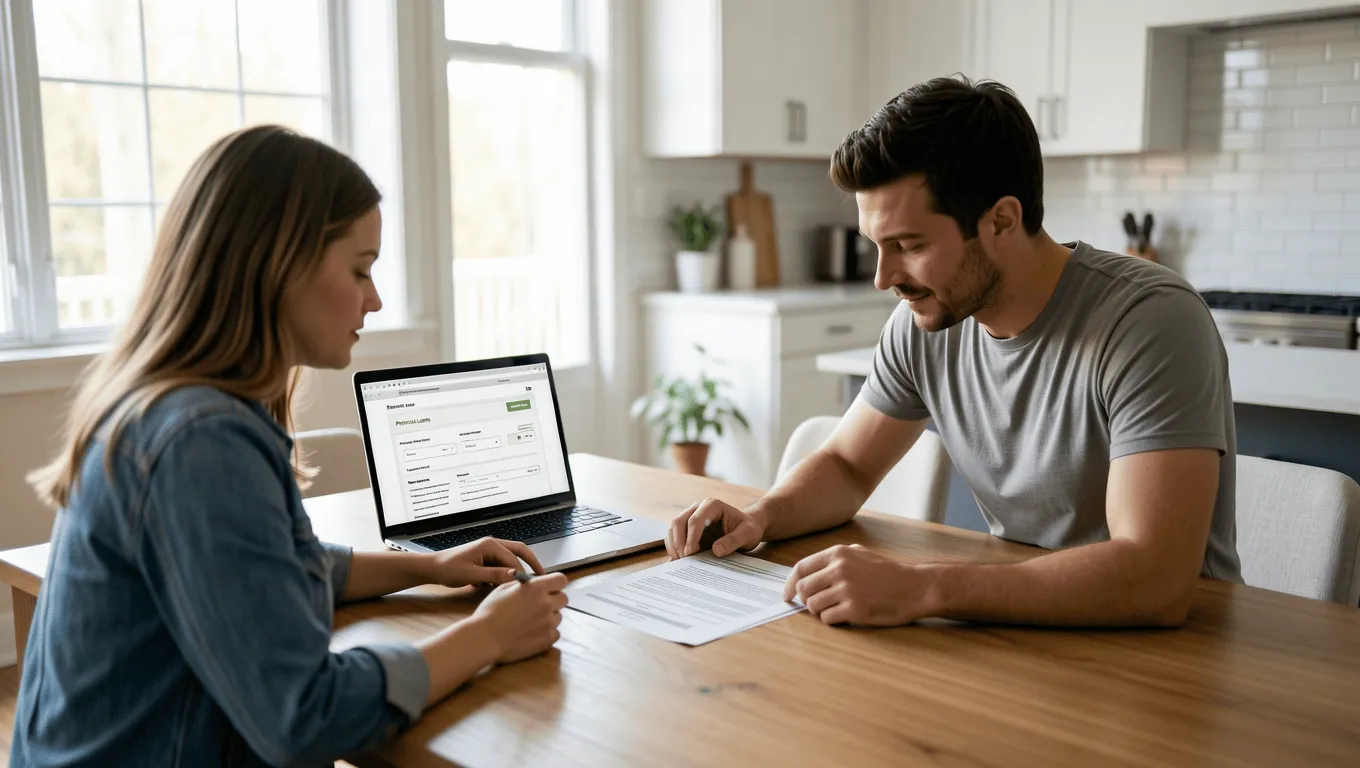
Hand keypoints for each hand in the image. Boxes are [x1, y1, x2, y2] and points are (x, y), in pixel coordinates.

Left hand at [427, 537, 544, 587]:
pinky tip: (495, 587)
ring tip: (517, 587)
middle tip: (543, 577)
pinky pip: (501, 565)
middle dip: (531, 564)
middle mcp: (492, 544)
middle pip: (519, 552)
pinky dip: (502, 575)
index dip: (522, 574)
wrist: (431, 568)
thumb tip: (515, 576)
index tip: (529, 588)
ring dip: (514, 572)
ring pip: (510, 560)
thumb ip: (494, 575)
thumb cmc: (448, 570)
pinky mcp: (485, 558)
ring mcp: (489, 550)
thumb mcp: (472, 575)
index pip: (514, 560)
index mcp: (491, 545)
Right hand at [471, 572, 569, 663]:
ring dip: (549, 617)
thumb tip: (535, 583)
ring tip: (530, 622)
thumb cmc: (489, 613)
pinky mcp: (547, 640)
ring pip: (558, 617)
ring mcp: (548, 623)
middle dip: (554, 600)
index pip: (561, 580)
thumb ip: (524, 584)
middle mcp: (546, 604)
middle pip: (564, 599)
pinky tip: (531, 633)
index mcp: (536, 588)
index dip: (555, 583)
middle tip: (540, 605)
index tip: (550, 587)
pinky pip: (555, 633)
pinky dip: (546, 633)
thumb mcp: (504, 589)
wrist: (484, 639)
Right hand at [666, 497, 764, 559]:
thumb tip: (716, 550)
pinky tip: (680, 560)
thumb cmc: (747, 529)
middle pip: (679, 522)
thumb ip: (734, 541)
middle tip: (684, 561)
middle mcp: (698, 508)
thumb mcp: (748, 534)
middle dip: (679, 542)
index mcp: (712, 505)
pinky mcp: (687, 527)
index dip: (691, 537)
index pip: (695, 519)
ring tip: (682, 562)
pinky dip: (674, 548)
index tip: (691, 554)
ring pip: (673, 528)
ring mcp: (690, 516)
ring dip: (674, 546)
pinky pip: (674, 536)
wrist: (745, 529)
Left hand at [783, 544, 938, 625]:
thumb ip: (834, 559)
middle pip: (804, 589)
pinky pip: (828, 619)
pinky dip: (832, 620)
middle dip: (806, 600)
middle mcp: (839, 570)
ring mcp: (846, 590)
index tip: (787, 595)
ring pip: (813, 606)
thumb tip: (807, 573)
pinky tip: (844, 616)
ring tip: (835, 609)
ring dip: (820, 611)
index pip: (801, 568)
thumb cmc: (887, 572)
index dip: (789, 584)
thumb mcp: (859, 553)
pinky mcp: (854, 609)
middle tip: (817, 605)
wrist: (914, 587)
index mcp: (838, 554)